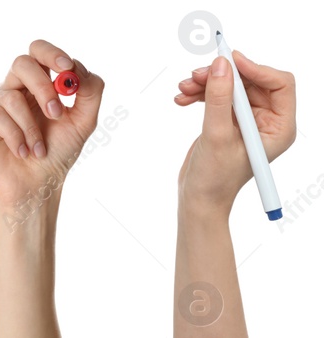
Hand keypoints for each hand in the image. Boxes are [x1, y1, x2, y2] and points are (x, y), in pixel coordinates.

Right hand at [0, 40, 103, 206]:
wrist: (37, 185)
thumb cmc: (57, 152)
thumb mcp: (83, 122)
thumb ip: (90, 92)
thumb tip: (77, 70)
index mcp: (37, 84)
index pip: (39, 52)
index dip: (52, 54)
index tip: (67, 69)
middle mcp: (13, 88)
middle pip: (21, 63)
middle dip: (42, 87)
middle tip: (56, 113)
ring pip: (11, 97)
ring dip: (31, 128)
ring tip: (37, 149)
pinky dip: (14, 136)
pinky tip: (21, 152)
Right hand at [173, 52, 295, 205]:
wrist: (199, 199)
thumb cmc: (215, 178)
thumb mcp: (217, 135)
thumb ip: (220, 98)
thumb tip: (221, 65)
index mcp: (279, 127)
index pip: (280, 84)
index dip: (256, 68)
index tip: (228, 61)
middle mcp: (267, 121)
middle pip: (252, 81)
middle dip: (223, 76)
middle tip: (196, 75)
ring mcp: (248, 121)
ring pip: (232, 86)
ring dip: (207, 84)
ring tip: (184, 89)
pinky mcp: (229, 121)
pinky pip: (219, 96)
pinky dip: (200, 94)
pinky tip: (182, 99)